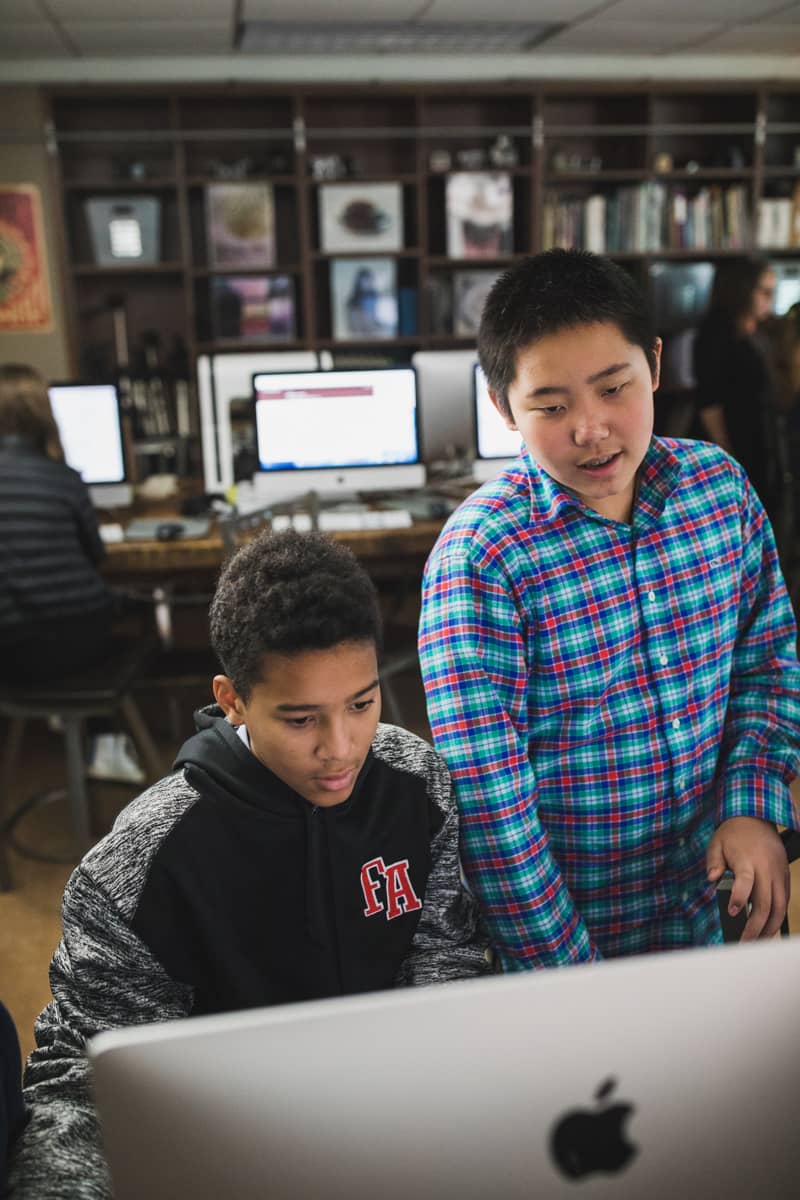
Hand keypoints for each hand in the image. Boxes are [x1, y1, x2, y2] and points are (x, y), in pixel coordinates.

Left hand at [706, 817, 789, 940]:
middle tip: (743, 941)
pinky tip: (769, 927)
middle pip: (765, 903)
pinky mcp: (784, 876)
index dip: (739, 898)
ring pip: (780, 906)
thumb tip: (711, 879)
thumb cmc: (734, 832)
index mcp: (746, 859)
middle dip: (755, 926)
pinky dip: (779, 917)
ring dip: (770, 927)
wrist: (756, 817)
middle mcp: (766, 868)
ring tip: (758, 941)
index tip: (731, 912)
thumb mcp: (716, 843)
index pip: (746, 881)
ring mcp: (778, 873)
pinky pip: (784, 900)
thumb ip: (713, 862)